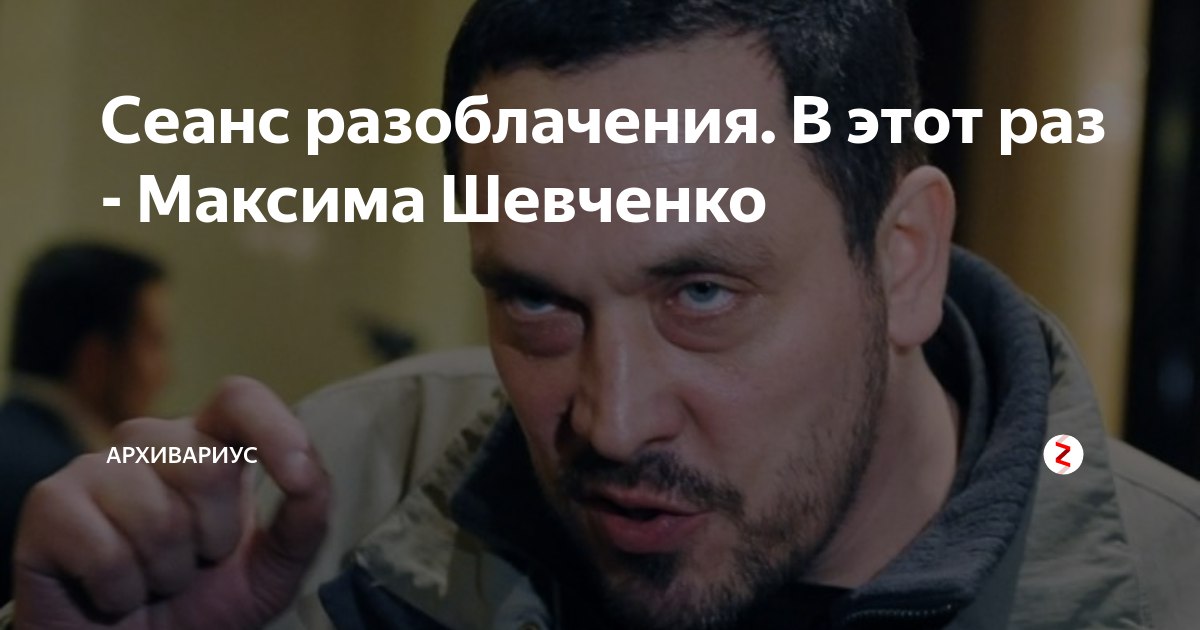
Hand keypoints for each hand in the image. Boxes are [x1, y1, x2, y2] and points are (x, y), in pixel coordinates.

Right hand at [12, 377, 330, 628]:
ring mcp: (96, 466)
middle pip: (208, 466)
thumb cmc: (203, 601)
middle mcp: (151, 441)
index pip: (238, 398)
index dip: (273, 428)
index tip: (298, 476)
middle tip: (194, 563)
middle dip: (214, 537)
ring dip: (166, 573)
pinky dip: (120, 591)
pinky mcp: (50, 503)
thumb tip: (308, 474)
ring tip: (153, 579)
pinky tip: (113, 591)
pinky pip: (106, 552)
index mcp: (208, 442)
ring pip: (158, 517)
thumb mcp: (272, 568)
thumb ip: (304, 518)